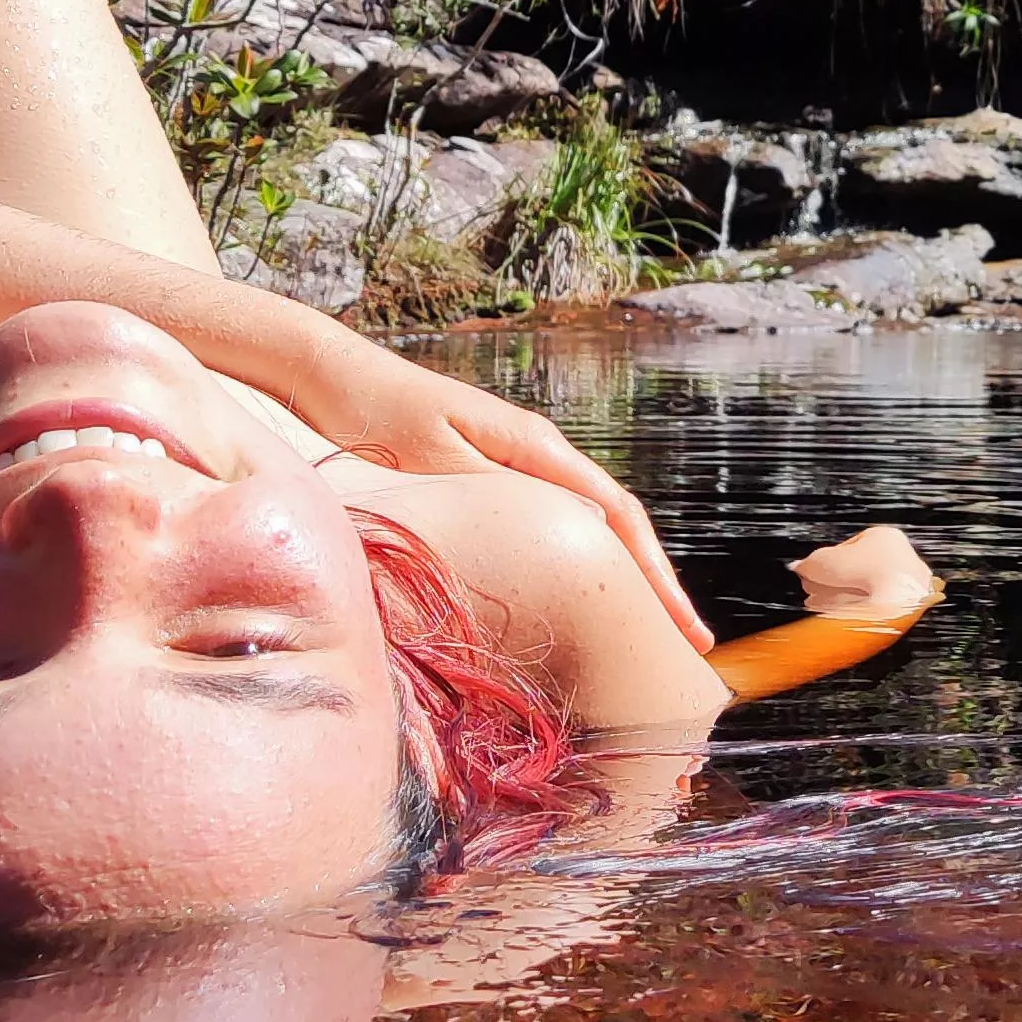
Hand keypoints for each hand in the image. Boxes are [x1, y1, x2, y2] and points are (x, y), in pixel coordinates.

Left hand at [337, 356, 709, 651]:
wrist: (332, 377)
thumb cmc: (374, 416)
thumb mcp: (434, 458)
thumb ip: (501, 491)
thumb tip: (581, 529)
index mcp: (534, 447)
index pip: (617, 517)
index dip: (655, 574)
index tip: (684, 625)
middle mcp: (538, 454)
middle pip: (618, 525)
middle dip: (656, 583)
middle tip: (689, 644)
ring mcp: (518, 465)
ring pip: (590, 527)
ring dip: (624, 576)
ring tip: (653, 632)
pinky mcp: (492, 478)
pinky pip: (554, 527)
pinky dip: (583, 563)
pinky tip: (586, 595)